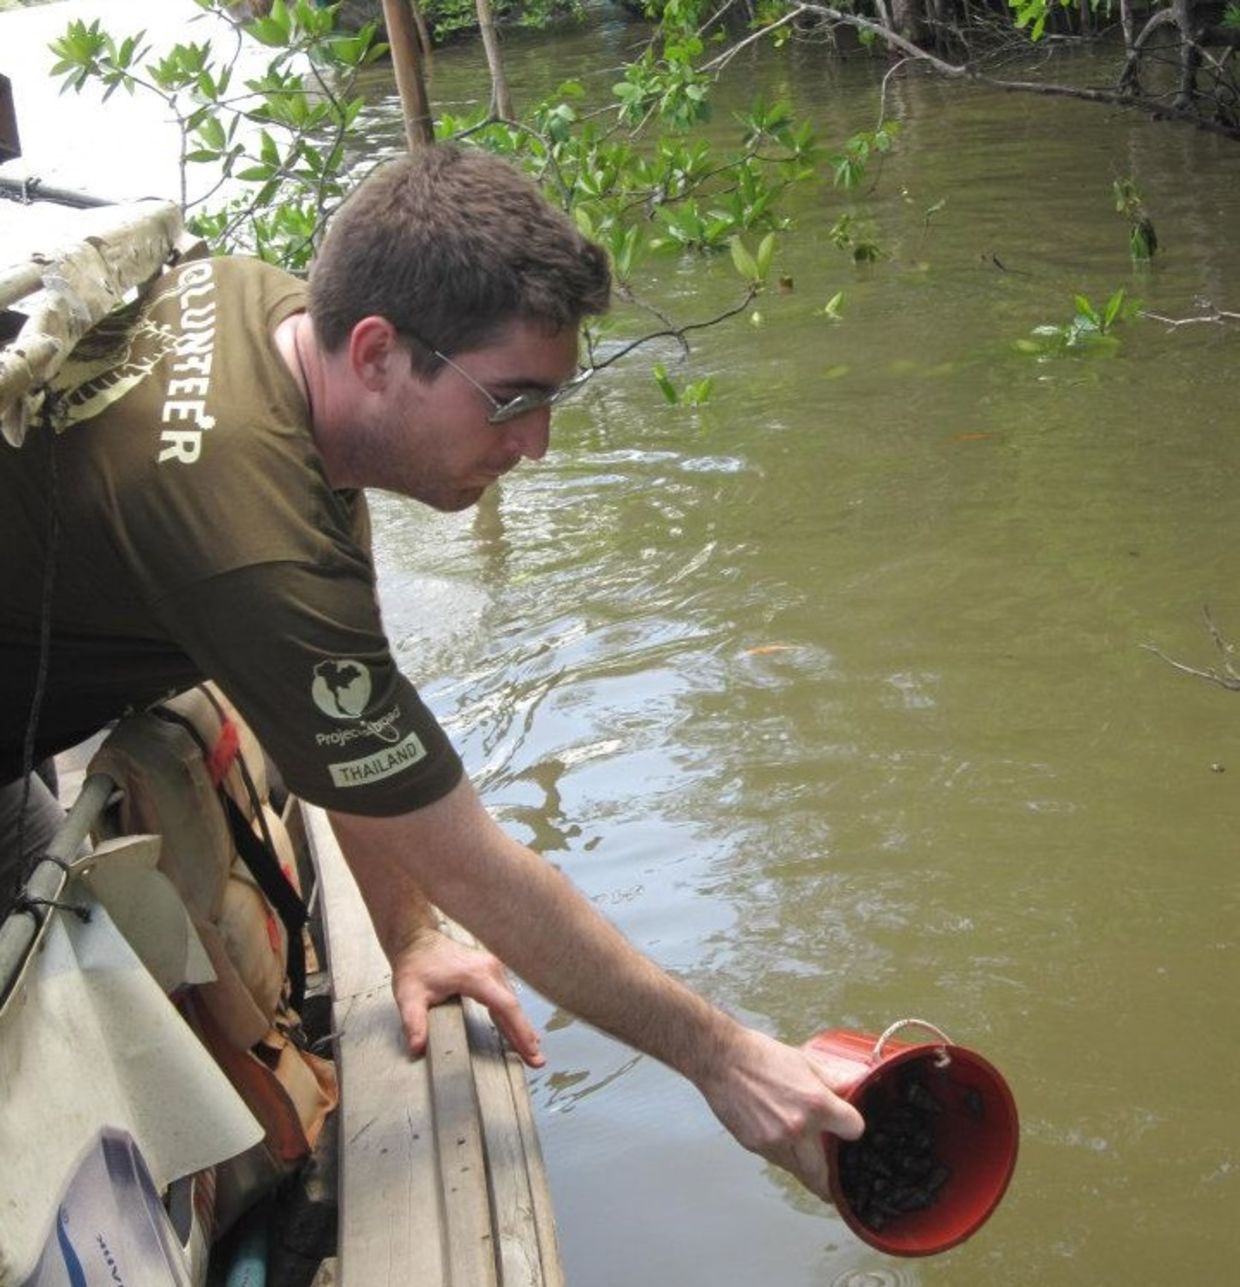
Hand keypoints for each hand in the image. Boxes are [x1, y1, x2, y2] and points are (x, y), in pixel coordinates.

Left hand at [389, 927, 544, 1067]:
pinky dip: (512, 1015)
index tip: (531, 1049)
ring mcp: (492, 967)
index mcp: (476, 975)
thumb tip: (418, 1047)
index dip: (519, 1030)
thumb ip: (414, 1022)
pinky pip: (505, 995)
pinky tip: (519, 1029)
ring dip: (521, 1026)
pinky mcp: (490, 969)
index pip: (505, 1006)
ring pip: (511, 1001)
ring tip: (532, 1050)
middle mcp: (490, 968)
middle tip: (537, 1060)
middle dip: (525, 1034)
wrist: (417, 940)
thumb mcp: (409, 995)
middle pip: (513, 1006)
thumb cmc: (415, 965)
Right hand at [695, 1027, 864, 1201]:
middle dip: (830, 1182)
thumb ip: (831, 1079)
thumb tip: (851, 1085)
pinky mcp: (755, 1147)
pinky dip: (784, 1157)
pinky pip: (777, 1161)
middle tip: (834, 1186)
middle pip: (824, 1175)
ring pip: (799, 1172)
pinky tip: (781, 1141)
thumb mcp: (803, 1061)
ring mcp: (775, 1142)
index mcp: (816, 1104)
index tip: (849, 1129)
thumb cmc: (759, 1056)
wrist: (721, 1060)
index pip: (853, 1129)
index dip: (853, 1128)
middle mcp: (798, 1129)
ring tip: (808, 1164)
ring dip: (806, 1171)